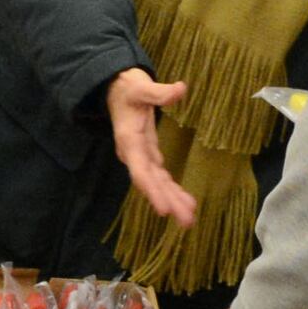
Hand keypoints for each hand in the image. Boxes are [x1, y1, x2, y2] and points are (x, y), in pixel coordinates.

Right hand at [105, 68, 195, 227]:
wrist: (117, 89)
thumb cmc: (128, 88)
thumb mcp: (141, 86)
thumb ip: (159, 92)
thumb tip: (180, 89)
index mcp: (129, 141)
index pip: (140, 171)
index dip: (152, 190)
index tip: (163, 210)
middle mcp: (134, 154)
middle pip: (151, 183)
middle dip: (168, 201)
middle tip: (187, 222)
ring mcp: (141, 157)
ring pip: (157, 183)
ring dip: (173, 200)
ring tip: (190, 218)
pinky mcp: (149, 155)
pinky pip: (161, 177)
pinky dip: (173, 189)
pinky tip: (187, 203)